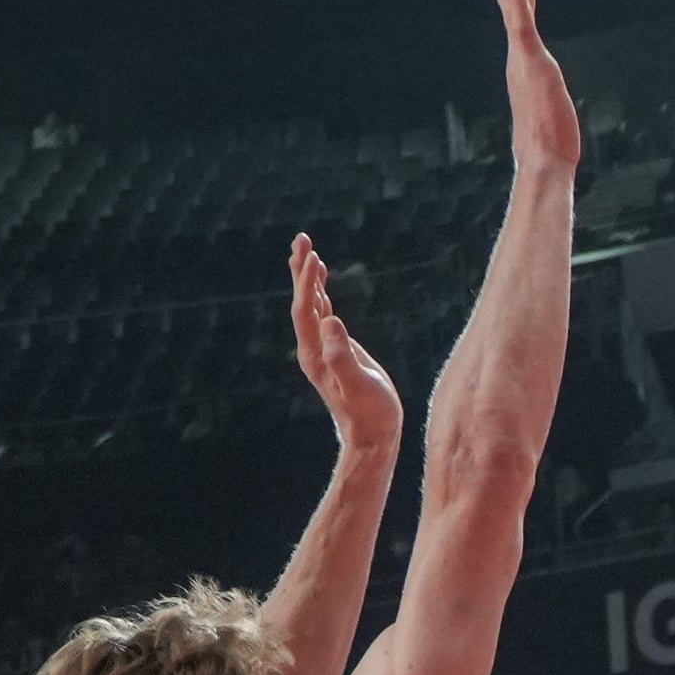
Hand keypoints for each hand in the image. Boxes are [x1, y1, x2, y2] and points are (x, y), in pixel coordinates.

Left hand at [289, 234, 400, 453]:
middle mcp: (313, 348)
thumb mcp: (360, 385)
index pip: (306, 310)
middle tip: (301, 238)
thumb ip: (342, 356)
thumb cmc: (370, 414)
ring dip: (308, 276)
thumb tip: (332, 321)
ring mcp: (322, 347)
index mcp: (315, 354)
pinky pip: (322, 312)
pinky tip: (321, 277)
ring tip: (306, 248)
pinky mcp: (335, 348)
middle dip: (301, 270)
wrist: (372, 436)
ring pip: (310, 304)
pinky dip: (319, 291)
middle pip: (302, 301)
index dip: (308, 284)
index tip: (313, 257)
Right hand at [486, 0, 578, 176]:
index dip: (523, 1)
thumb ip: (547, 117)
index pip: (522, 28)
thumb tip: (550, 133)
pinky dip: (520, 0)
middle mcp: (518, 62)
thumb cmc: (547, 154)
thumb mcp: (549, 126)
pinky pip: (523, 25)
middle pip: (511, 13)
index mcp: (523, 72)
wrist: (542, 165)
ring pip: (513, 12)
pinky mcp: (532, 64)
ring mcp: (523, 62)